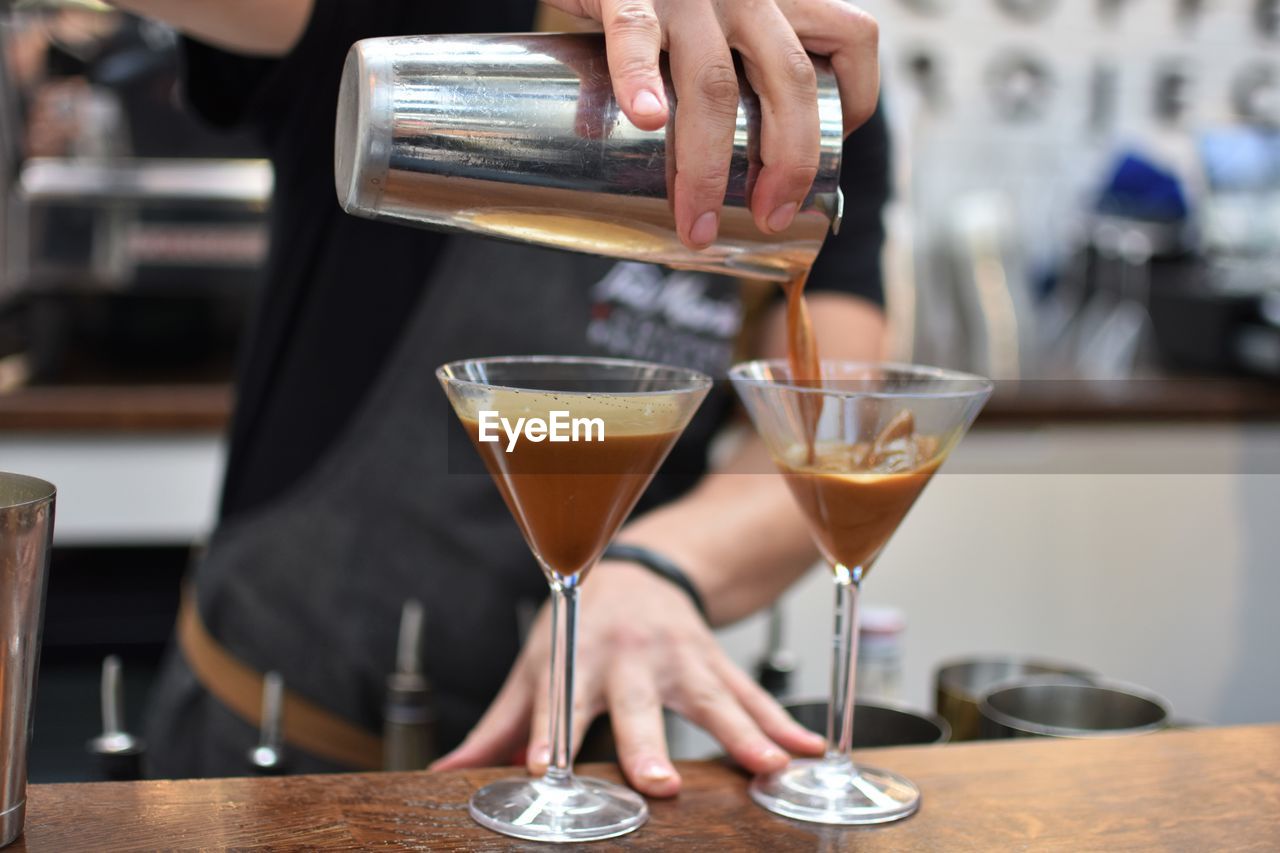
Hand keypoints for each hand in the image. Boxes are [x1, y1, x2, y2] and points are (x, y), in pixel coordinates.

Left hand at [430, 562, 823, 795]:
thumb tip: (447, 772)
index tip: (545, 766)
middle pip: (638, 703)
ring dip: (742, 734)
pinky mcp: (715, 660)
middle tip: (658, 783)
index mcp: (577, 658)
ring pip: (711, 697)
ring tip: (768, 769)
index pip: (559, 697)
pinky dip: (782, 723)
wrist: (637, 568)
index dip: (551, 730)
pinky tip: (806, 751)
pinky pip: (751, 694)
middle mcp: (628, 657)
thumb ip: (500, 726)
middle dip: (648, 741)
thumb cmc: (577, 624)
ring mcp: (679, 658)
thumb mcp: (534, 666)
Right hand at [542, 0, 878, 247]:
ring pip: (715, 83)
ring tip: (695, 219)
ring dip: (709, 166)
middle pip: (790, 80)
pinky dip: (640, 82)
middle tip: (769, 217)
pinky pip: (635, 35)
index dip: (854, 105)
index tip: (822, 161)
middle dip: (789, 163)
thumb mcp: (716, 21)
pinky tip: (646, 120)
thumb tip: (722, 168)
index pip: (852, 38)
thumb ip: (729, 69)